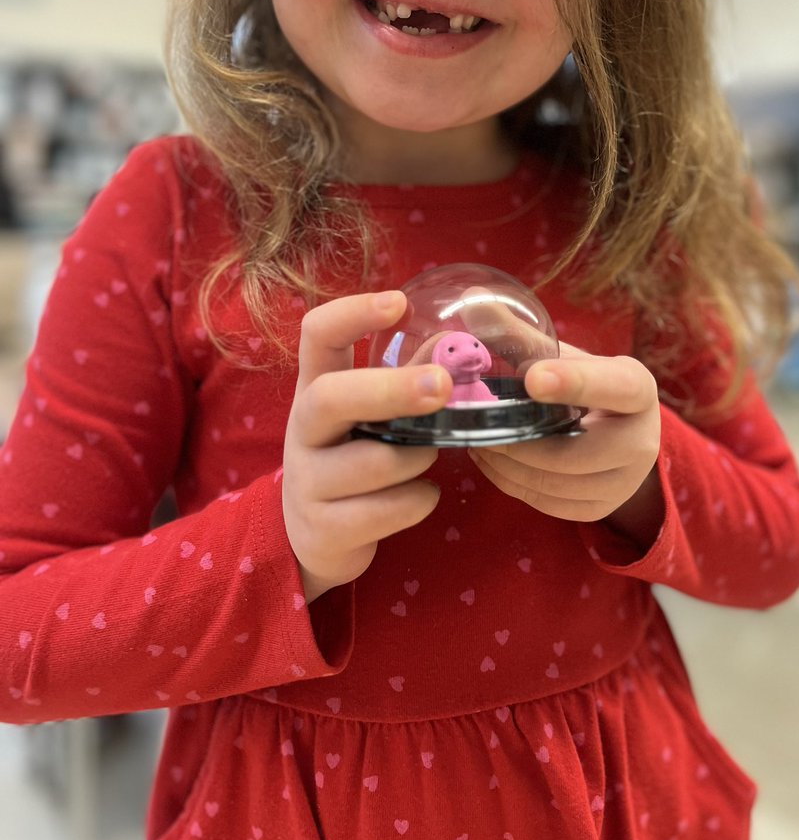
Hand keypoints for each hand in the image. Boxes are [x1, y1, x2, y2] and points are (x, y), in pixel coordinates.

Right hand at [282, 291, 452, 601]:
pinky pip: (388, 510)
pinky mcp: (323, 528)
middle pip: (331, 397)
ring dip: (418, 458)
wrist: (317, 537)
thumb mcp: (372, 415)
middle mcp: (302, 429)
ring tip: (428, 457)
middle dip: (391, 389)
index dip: (353, 313)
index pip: (317, 335)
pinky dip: (419, 500)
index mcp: (315, 387)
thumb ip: (408, 378)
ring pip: (374, 462)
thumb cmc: (355, 456)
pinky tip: (420, 495)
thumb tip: (455, 344)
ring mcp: (307, 481)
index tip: (398, 301)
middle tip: (443, 384)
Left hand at [469, 347, 663, 545]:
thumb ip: (517, 333)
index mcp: (636, 388)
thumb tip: (472, 299)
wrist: (613, 431)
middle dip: (520, 442)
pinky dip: (512, 484)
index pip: (612, 386)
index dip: (574, 382)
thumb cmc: (580, 383)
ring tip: (478, 440)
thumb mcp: (560, 355)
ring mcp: (625, 482)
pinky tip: (492, 461)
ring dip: (507, 465)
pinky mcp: (601, 508)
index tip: (531, 377)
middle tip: (477, 425)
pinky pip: (549, 505)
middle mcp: (642, 440)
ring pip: (557, 484)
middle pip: (576, 453)